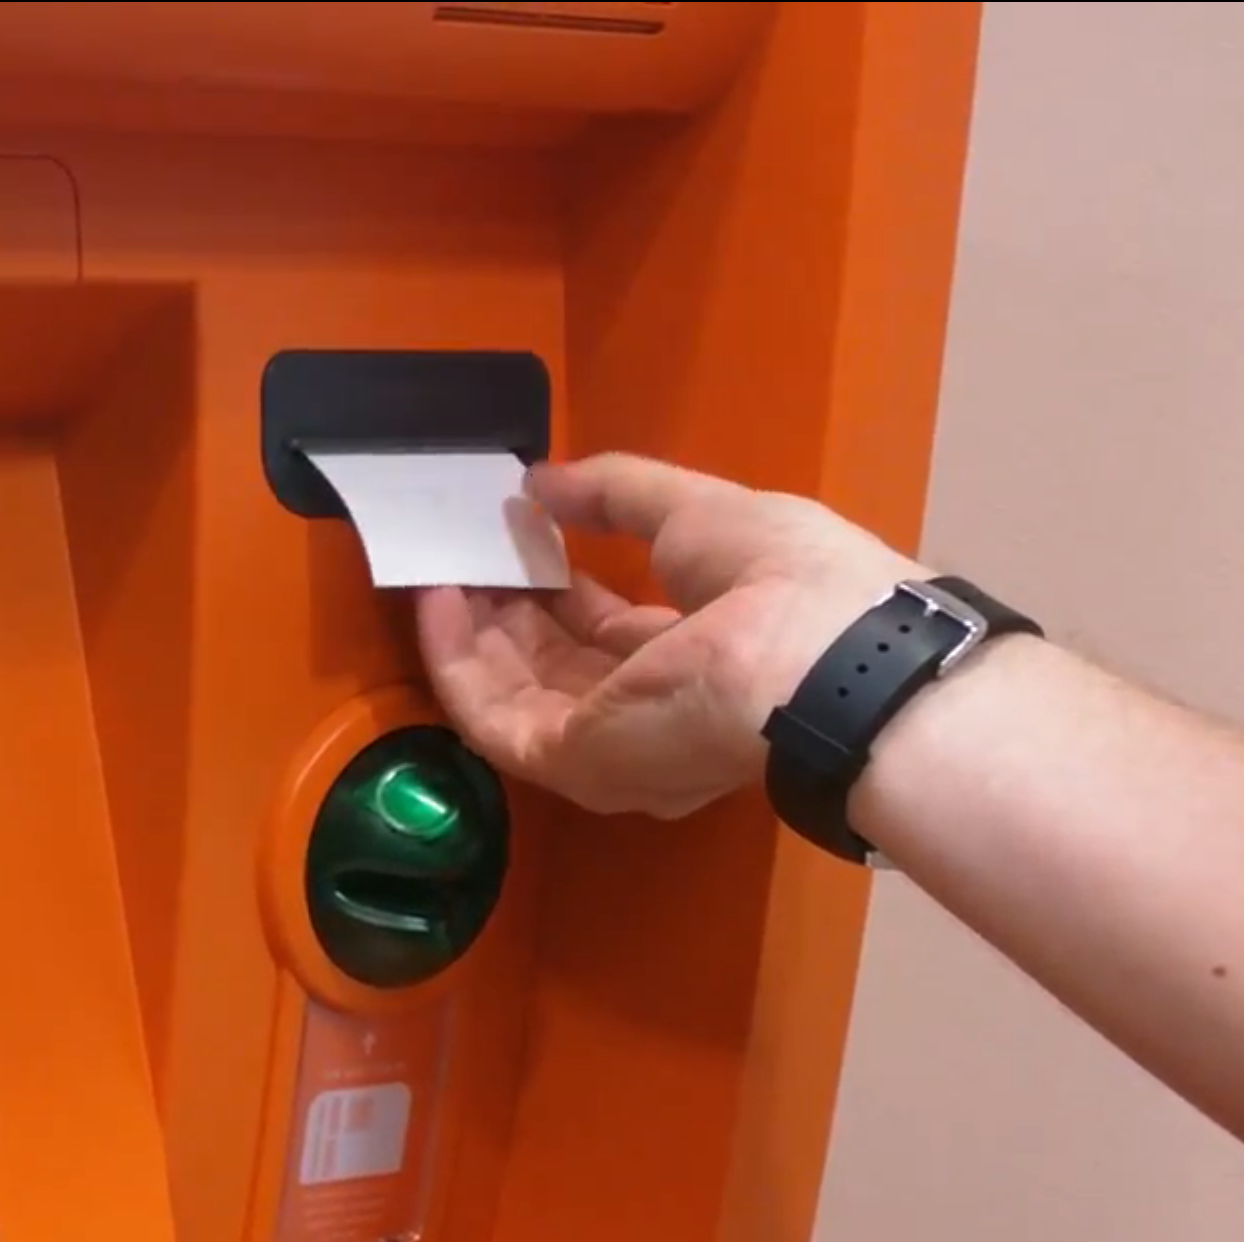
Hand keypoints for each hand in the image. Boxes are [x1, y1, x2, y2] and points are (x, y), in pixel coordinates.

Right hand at [411, 453, 925, 817]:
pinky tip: (434, 597)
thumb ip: (616, 492)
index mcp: (701, 660)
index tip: (522, 535)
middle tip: (467, 552)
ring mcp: (608, 744)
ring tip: (438, 567)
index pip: (612, 629)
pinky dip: (454, 658)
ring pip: (514, 691)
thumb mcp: (697, 510)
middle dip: (508, 609)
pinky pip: (491, 714)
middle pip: (557, 664)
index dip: (563, 584)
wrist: (808, 659)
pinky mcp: (571, 761)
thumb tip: (541, 479)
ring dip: (471, 631)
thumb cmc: (775, 577)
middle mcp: (652, 714)